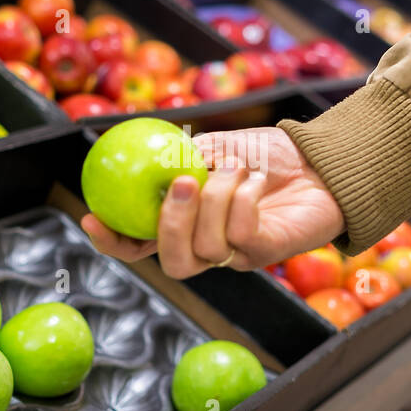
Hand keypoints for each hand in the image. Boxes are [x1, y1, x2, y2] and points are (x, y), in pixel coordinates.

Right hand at [82, 126, 344, 278]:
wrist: (319, 160)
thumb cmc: (267, 154)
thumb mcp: (217, 148)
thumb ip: (181, 158)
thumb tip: (142, 157)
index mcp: (185, 224)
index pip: (139, 245)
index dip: (112, 241)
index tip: (91, 217)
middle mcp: (207, 246)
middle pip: (172, 263)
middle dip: (171, 225)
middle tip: (184, 182)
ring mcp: (237, 254)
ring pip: (207, 246)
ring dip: (218, 197)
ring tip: (238, 166)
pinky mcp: (267, 252)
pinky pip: (241, 235)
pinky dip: (243, 199)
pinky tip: (257, 178)